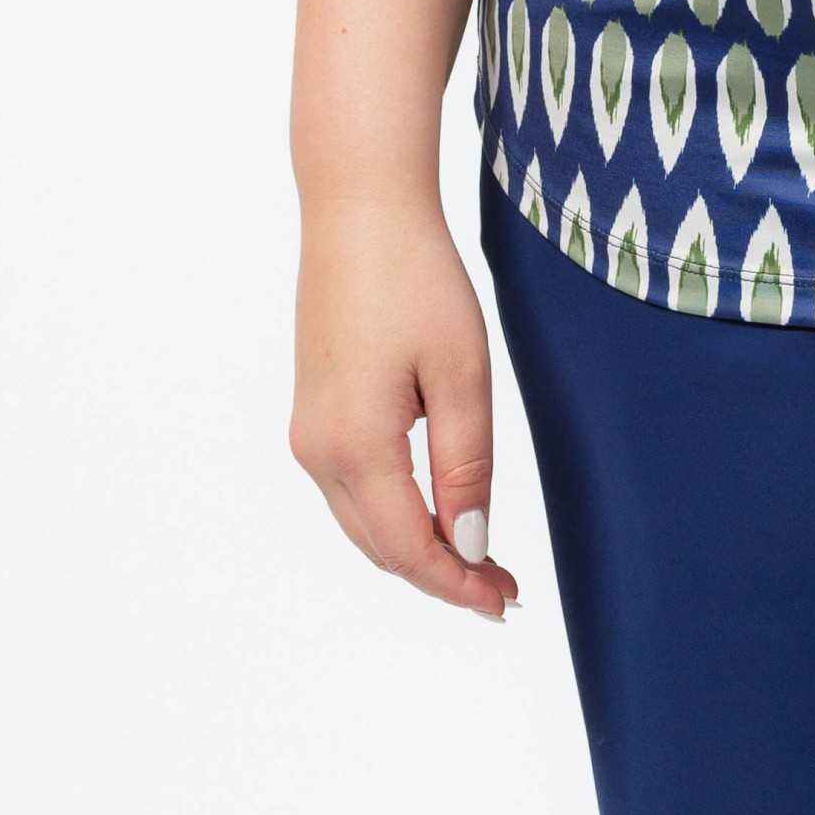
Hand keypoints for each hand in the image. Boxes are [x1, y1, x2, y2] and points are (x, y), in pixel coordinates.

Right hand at [290, 194, 521, 619]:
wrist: (359, 211)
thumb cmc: (417, 280)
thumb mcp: (462, 372)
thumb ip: (465, 464)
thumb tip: (468, 545)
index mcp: (355, 446)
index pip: (409, 549)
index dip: (457, 585)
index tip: (506, 603)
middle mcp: (318, 451)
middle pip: (381, 547)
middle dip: (441, 575)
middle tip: (503, 589)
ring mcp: (308, 433)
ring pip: (364, 523)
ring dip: (417, 548)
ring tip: (479, 559)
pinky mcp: (312, 413)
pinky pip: (353, 490)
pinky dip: (394, 513)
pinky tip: (435, 510)